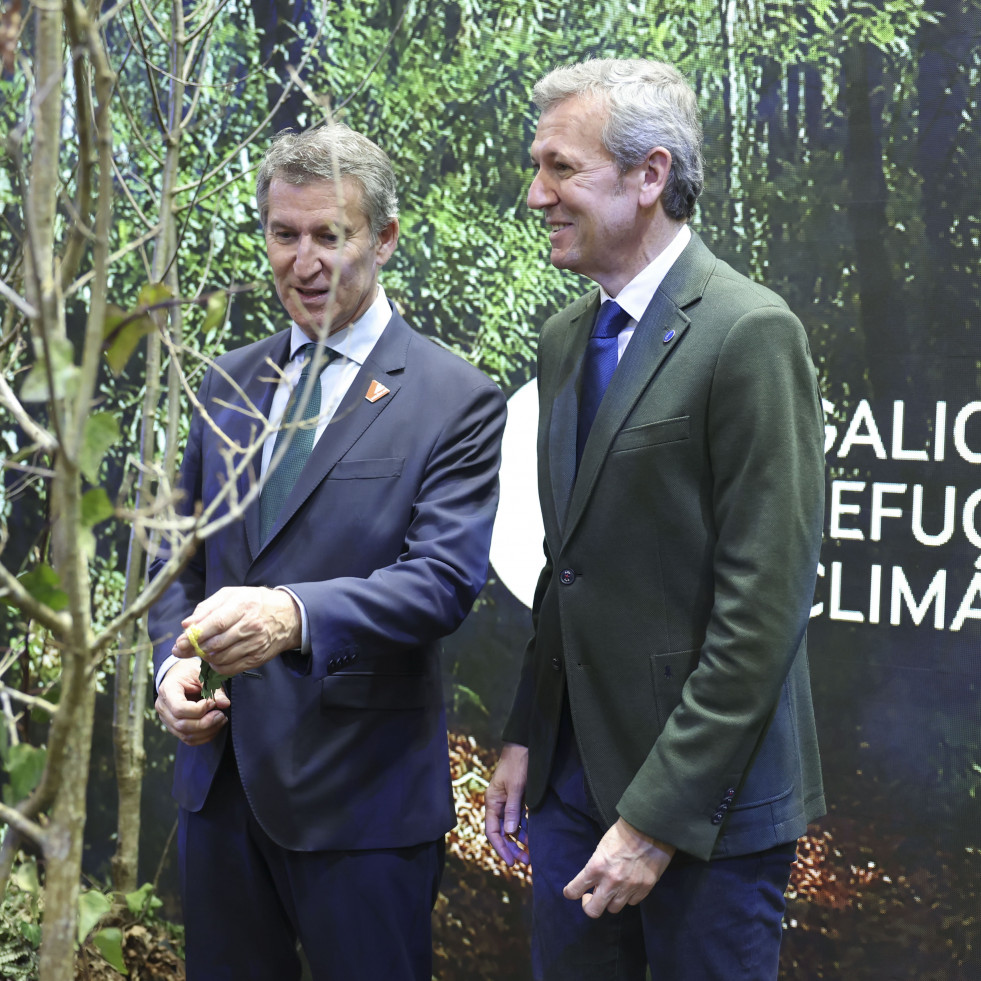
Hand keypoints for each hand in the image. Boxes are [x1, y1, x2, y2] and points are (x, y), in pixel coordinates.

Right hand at [155, 658, 229, 745]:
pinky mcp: (173, 726)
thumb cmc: (190, 672)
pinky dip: (204, 736)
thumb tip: (225, 704)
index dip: (199, 709)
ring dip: (207, 731)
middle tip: (221, 714)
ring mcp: (166, 719)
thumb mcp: (203, 674)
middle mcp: (163, 707)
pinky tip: (215, 726)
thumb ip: (214, 689)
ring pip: (185, 735)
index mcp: (167, 690)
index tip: (212, 702)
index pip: (179, 708)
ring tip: (221, 719)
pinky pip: (187, 739)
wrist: (179, 674)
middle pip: (182, 725)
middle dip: (205, 723)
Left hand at [172, 586, 301, 677]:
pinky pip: (231, 668)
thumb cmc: (256, 602)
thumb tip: (187, 624)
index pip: (215, 624)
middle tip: (182, 650)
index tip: (179, 642)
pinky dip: (218, 666)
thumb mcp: (232, 595)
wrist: (289, 616)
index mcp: (243, 606)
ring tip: (201, 651)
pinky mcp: (258, 658)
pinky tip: (215, 659)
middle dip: (194, 649)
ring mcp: (255, 643)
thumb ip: (207, 607)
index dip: (194, 635)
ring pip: (221, 658)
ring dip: (205, 657)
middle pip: (216, 643)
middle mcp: (251, 626)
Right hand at [484, 743, 530, 866]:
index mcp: (492, 801)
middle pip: (502, 832)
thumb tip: (508, 833)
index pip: (492, 831)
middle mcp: (498, 803)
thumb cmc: (518, 764)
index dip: (501, 848)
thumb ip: (512, 809)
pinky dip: (525, 829)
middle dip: (512, 848)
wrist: (525, 745)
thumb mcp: (516, 787)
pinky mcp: (518, 798)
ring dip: (520, 840)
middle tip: (525, 862)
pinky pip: (519, 818)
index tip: (511, 862)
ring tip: (531, 853)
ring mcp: (508, 801)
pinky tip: (533, 837)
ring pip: (511, 826)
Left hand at [564, 818, 674, 917]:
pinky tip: (628, 886)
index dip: (571, 893)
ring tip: (612, 889)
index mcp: (596, 866)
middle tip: (591, 897)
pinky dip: (628, 897)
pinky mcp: (645, 888)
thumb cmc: (623, 833)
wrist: (648, 827)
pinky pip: (632, 902)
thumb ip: (596, 868)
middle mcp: (611, 881)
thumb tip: (594, 885)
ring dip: (610, 900)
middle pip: (593, 911)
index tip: (572, 892)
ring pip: (613, 909)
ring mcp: (629, 887)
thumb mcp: (602, 848)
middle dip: (589, 906)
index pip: (575, 890)